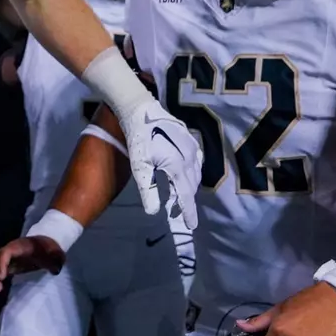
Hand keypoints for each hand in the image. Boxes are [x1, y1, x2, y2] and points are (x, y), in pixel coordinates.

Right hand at [0, 235, 65, 295]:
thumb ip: (55, 260)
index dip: (2, 264)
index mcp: (20, 246)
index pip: (6, 252)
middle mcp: (10, 249)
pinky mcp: (7, 263)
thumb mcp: (54, 254)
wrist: (47, 244)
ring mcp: (7, 256)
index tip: (2, 278)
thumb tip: (55, 269)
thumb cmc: (49, 250)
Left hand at [116, 98, 201, 227]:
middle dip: (186, 201)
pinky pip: (197, 162)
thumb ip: (147, 190)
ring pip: (195, 174)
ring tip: (179, 198)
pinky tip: (185, 176)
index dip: (188, 212)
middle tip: (178, 214)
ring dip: (188, 187)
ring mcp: (193, 147)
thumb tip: (154, 212)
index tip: (191, 226)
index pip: (185, 196)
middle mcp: (190, 158)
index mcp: (177, 166)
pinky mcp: (191, 139)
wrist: (141, 109)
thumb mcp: (139, 167)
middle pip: (191, 186)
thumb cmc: (138, 138)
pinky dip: (192, 173)